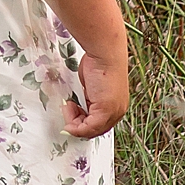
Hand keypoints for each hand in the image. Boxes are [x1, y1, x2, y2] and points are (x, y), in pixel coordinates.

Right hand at [64, 4, 129, 140]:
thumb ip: (88, 99)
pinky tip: (68, 108)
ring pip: (90, 131)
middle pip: (94, 131)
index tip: (71, 112)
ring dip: (74, 123)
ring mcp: (113, 113)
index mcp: (116, 106)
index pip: (99, 125)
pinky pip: (88, 129)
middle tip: (67, 110)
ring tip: (68, 106)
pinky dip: (75, 125)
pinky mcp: (106, 111)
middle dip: (77, 124)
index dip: (82, 122)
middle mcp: (117, 112)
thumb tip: (77, 107)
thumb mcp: (92, 86)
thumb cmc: (99, 63)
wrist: (105, 53)